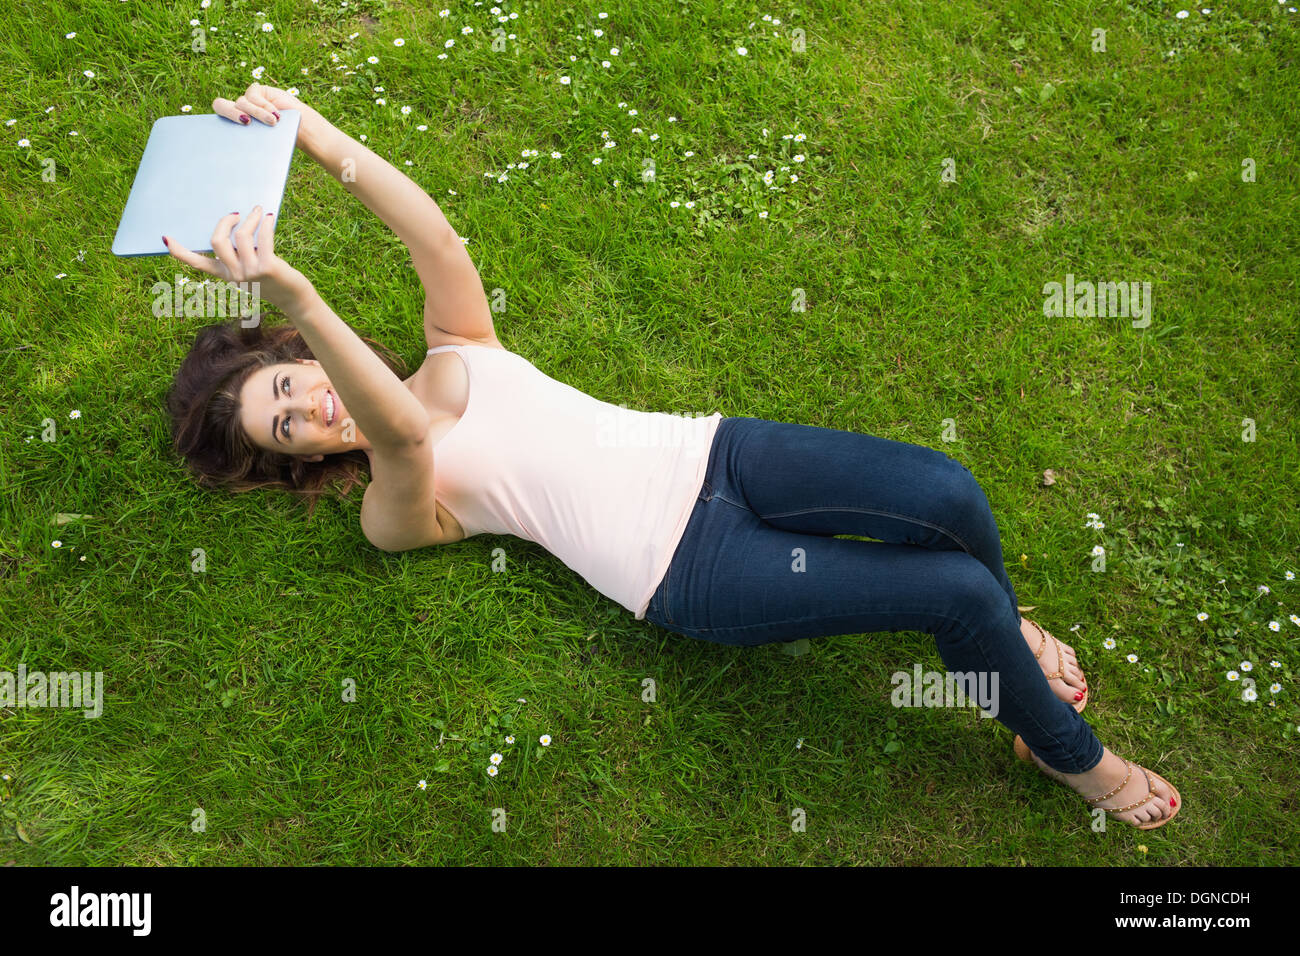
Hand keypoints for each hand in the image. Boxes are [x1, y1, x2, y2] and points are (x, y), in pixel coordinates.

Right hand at [163, 206, 311, 310]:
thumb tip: (235, 225)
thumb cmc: (273, 279)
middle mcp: (234, 275)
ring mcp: (250, 272)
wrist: (294, 299)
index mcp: (225, 275)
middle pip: (217, 241)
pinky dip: (266, 225)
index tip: (165, 238)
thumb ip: (239, 254)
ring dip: (250, 218)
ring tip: (258, 211)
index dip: (180, 251)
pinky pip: (262, 239)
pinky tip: (269, 218)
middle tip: (237, 213)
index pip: (197, 263)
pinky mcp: (267, 268)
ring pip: (240, 236)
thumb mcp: (250, 268)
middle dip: (225, 221)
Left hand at [212, 83, 318, 148]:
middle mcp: (236, 111)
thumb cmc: (282, 141)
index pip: (214, 123)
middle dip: (230, 112)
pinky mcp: (256, 91)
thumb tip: (241, 168)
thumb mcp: (264, 147)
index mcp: (231, 127)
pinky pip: (254, 96)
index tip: (226, 135)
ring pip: (242, 103)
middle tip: (246, 122)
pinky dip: (265, 106)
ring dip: (258, 113)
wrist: (300, 128)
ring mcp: (245, 100)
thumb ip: (250, 151)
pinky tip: (276, 116)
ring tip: (273, 123)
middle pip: (220, 105)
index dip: (215, 126)